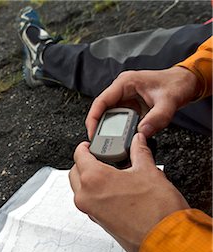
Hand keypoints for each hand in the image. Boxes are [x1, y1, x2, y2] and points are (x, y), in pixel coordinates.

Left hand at [69, 133, 189, 251]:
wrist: (167, 241)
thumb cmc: (157, 211)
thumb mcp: (149, 172)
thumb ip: (140, 152)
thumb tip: (138, 141)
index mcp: (94, 179)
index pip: (79, 155)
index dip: (85, 146)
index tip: (90, 144)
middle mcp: (86, 196)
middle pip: (75, 172)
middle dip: (85, 162)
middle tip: (101, 157)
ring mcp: (90, 211)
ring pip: (79, 188)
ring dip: (88, 178)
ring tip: (110, 173)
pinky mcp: (98, 221)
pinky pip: (89, 202)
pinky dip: (95, 193)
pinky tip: (114, 189)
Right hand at [86, 67, 200, 138]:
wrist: (186, 82)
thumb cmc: (176, 84)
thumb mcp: (169, 102)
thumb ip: (157, 118)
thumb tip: (142, 132)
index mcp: (125, 83)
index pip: (101, 101)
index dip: (93, 118)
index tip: (92, 133)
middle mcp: (121, 89)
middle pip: (102, 110)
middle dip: (99, 127)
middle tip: (100, 142)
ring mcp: (125, 97)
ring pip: (109, 115)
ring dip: (109, 129)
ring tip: (110, 142)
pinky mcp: (130, 105)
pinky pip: (119, 118)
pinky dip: (119, 129)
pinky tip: (121, 138)